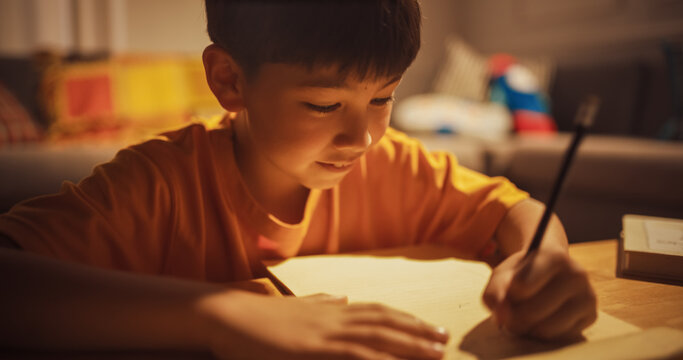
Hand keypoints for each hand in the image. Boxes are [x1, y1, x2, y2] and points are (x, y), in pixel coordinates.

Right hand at [197, 291, 448, 359]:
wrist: (228, 315)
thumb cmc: (258, 316)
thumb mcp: (296, 306)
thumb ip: (321, 302)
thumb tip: (342, 296)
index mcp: (331, 309)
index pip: (377, 312)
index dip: (406, 320)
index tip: (429, 328)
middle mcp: (334, 316)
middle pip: (385, 322)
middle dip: (418, 331)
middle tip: (445, 339)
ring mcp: (325, 331)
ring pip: (377, 336)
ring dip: (409, 344)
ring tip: (436, 352)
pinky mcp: (313, 347)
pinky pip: (354, 355)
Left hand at [482, 247, 596, 340]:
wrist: (548, 271)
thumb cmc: (522, 273)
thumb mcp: (502, 275)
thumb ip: (495, 292)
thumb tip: (502, 317)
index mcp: (553, 256)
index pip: (523, 284)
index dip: (510, 292)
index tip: (511, 288)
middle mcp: (576, 274)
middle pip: (531, 312)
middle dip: (514, 317)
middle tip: (512, 310)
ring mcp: (587, 295)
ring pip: (546, 329)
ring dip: (528, 329)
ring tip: (526, 314)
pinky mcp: (591, 316)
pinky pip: (559, 338)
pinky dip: (544, 334)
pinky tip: (543, 319)